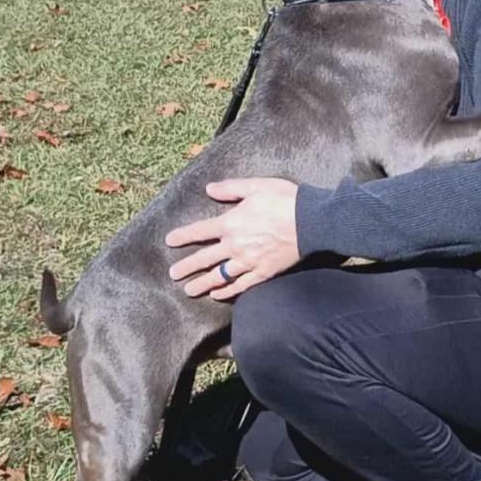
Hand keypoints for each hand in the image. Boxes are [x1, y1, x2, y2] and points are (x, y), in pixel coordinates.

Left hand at [165, 177, 299, 299]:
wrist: (311, 221)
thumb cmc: (284, 199)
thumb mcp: (256, 186)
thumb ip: (231, 188)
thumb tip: (209, 189)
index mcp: (231, 223)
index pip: (200, 231)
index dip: (183, 236)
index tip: (169, 241)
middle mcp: (235, 245)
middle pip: (205, 259)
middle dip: (187, 267)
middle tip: (173, 275)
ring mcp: (249, 261)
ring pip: (220, 276)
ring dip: (203, 284)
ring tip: (189, 291)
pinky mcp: (264, 272)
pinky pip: (241, 285)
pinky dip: (228, 291)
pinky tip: (218, 294)